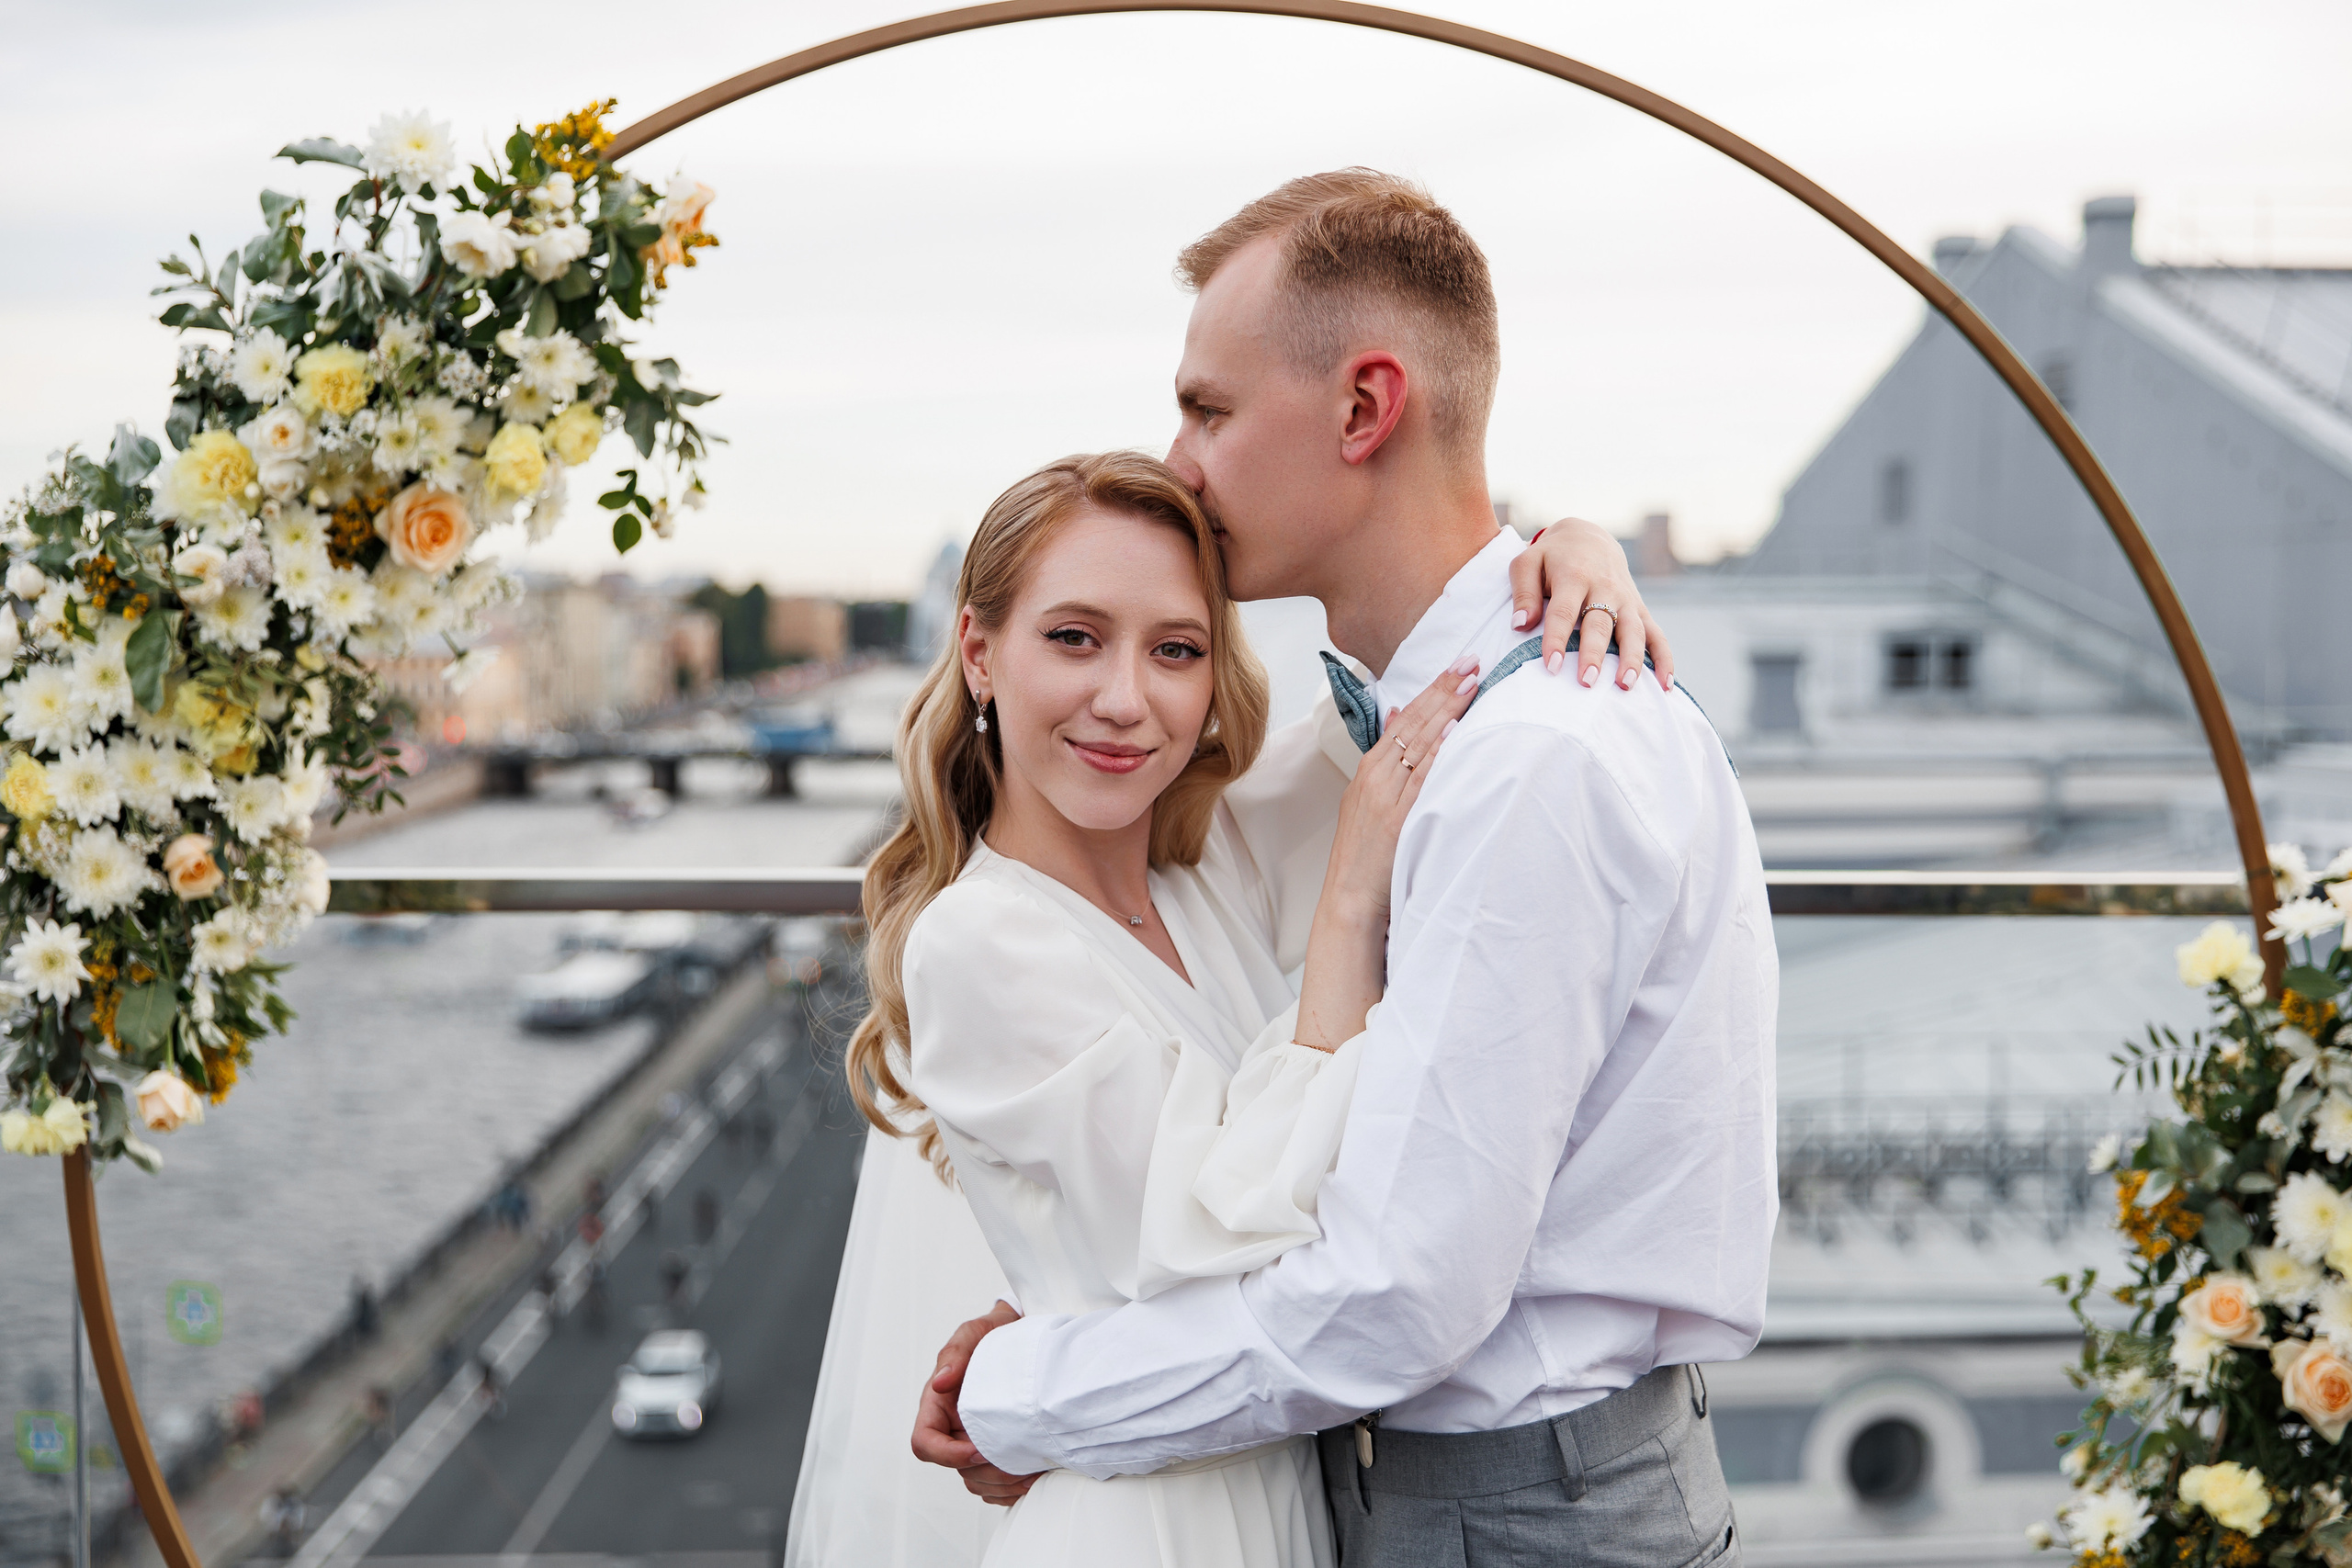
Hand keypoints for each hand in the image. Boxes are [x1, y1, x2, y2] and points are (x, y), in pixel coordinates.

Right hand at [911, 1299, 1040, 1505]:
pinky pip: (995, 1483)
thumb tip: (939, 1382)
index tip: (979, 1450)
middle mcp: (953, 1428)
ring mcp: (973, 1441)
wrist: (1022, 1335)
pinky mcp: (994, 1450)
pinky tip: (1034, 1473)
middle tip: (1019, 1462)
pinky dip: (1013, 1487)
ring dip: (1003, 1483)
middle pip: (956, 1468)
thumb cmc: (993, 1332)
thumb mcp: (974, 1333)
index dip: (947, 1454)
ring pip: (976, 1481)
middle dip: (986, 1472)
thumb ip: (955, 1353)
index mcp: (938, 1405)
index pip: (925, 1443)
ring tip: (1033, 1471)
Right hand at [1321, 659, 1478, 922]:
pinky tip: (1452, 731)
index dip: (1432, 691)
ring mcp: (1386, 798)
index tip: (1457, 667)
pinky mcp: (1398, 820)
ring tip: (1470, 683)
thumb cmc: (1364, 857)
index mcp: (1369, 771)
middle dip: (1444, 690)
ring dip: (1446, 711)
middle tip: (1472, 662)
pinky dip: (1436, 754)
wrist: (1350, 900)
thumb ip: (1386, 760)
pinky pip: (1421, 780)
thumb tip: (1401, 715)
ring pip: (1419, 745)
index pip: (1405, 720)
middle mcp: (1375, 778)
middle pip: (1413, 724)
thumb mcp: (1368, 801)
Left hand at [1508, 518, 1675, 691]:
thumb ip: (1523, 593)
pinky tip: (1665, 685)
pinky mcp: (1639, 609)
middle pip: (1600, 624)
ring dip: (1632, 659)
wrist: (1588, 538)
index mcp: (1573, 576)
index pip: (1564, 611)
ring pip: (1633, 631)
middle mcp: (1604, 588)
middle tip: (1586, 682)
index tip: (1551, 666)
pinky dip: (1664, 659)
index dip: (1557, 639)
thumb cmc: (1551, 557)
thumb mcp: (1527, 563)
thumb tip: (1519, 625)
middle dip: (1594, 654)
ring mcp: (1626, 600)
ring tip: (1625, 686)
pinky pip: (1657, 635)